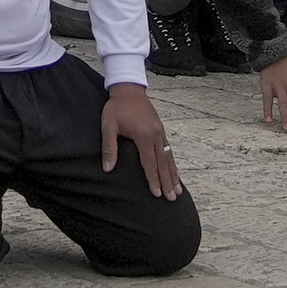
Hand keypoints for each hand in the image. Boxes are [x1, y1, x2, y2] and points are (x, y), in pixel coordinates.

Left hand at [102, 81, 185, 201]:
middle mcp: (156, 135)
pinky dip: (173, 163)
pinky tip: (175, 171)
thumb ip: (109, 147)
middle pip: (163, 164)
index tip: (158, 194)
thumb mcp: (108, 125)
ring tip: (179, 190)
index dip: (153, 180)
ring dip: (174, 175)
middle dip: (168, 182)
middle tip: (172, 198)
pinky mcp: (161, 130)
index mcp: (144, 136)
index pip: (150, 163)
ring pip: (169, 158)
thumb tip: (107, 168)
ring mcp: (160, 132)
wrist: (129, 89)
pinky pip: (169, 150)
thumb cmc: (117, 107)